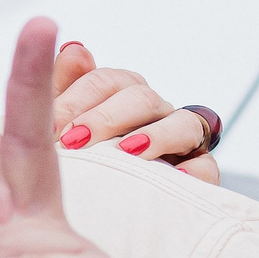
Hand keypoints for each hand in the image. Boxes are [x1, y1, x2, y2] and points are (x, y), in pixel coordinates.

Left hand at [50, 42, 220, 182]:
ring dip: (155, 136)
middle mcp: (153, 112)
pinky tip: (177, 178)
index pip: (105, 81)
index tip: (50, 125)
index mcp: (118, 95)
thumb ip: (61, 87)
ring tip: (126, 153)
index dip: (77, 98)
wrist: (96, 209)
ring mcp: (181, 141)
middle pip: (141, 97)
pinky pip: (208, 167)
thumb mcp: (61, 127)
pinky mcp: (199, 174)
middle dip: (105, 117)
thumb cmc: (76, 160)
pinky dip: (197, 171)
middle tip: (74, 141)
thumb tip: (74, 48)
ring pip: (183, 123)